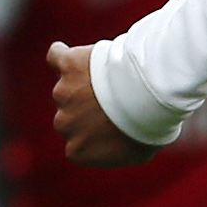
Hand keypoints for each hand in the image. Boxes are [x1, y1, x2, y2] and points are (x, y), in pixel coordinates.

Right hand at [50, 43, 153, 166]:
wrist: (148, 92)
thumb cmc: (149, 124)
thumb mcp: (140, 151)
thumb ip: (122, 152)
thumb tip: (122, 147)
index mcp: (78, 151)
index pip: (80, 143)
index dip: (98, 131)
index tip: (116, 122)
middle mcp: (64, 125)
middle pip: (71, 115)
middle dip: (90, 107)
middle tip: (119, 97)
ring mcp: (63, 93)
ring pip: (68, 87)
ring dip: (86, 81)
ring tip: (114, 75)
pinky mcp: (67, 65)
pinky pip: (57, 57)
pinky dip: (64, 54)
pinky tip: (80, 56)